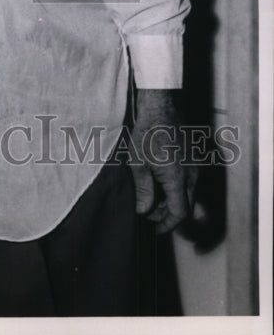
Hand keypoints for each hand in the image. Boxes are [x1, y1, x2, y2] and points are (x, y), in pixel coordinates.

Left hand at [130, 89, 196, 233]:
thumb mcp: (138, 161)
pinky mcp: (195, 159)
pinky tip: (160, 182)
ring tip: (151, 196)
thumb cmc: (148, 131)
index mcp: (178, 178)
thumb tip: (144, 211)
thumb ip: (143, 189)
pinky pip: (190, 182)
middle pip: (185, 206)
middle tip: (148, 212)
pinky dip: (177, 189)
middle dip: (167, 214)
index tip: (155, 229)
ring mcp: (196, 167)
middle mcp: (192, 175)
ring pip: (188, 194)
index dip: (167, 224)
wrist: (162, 106)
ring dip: (172, 201)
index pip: (179, 212)